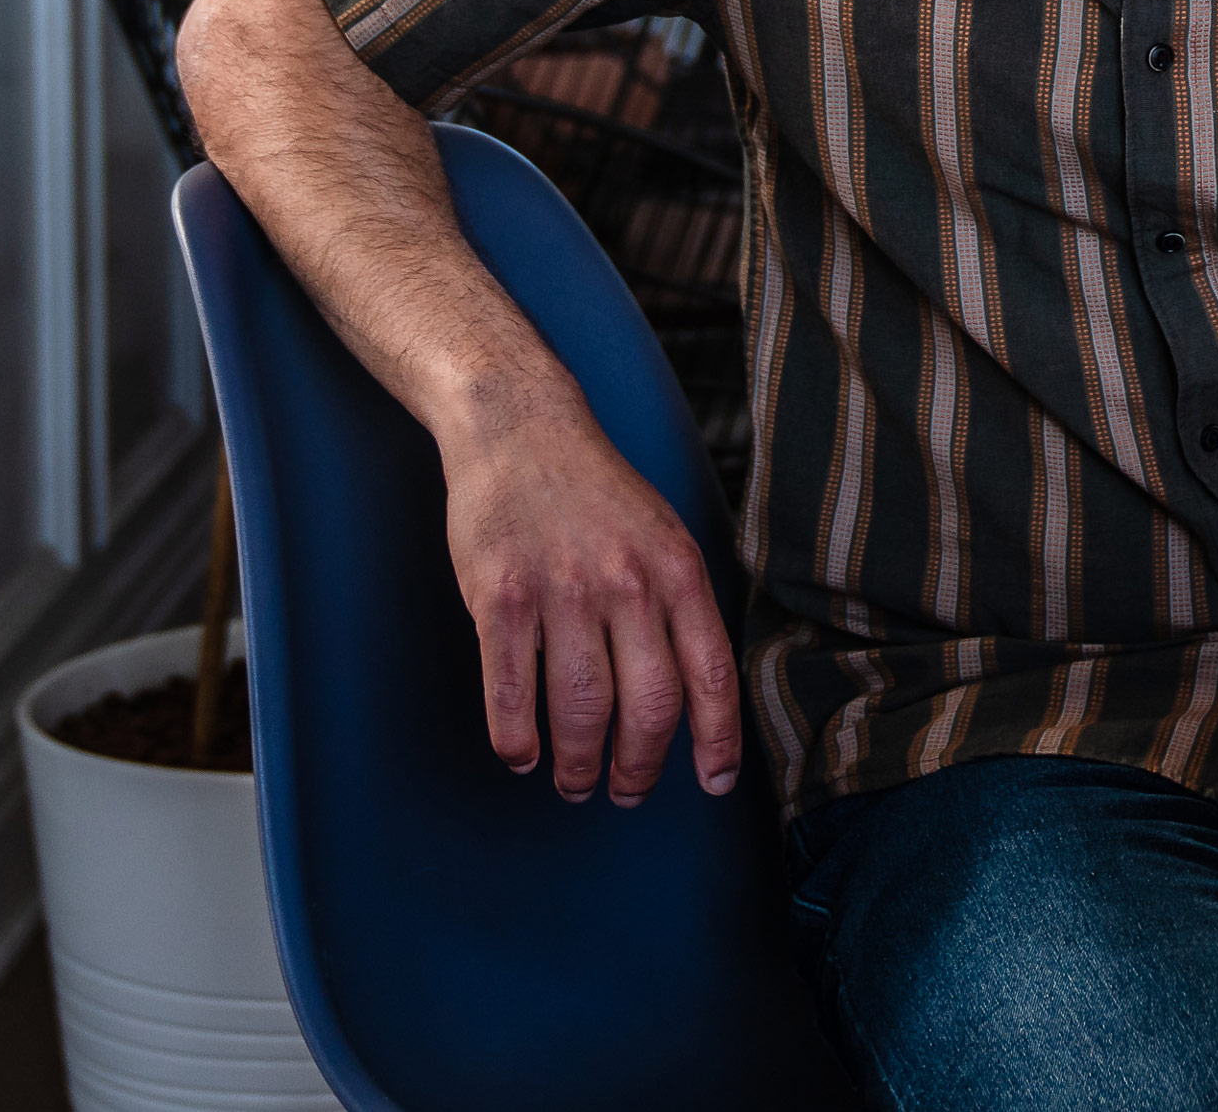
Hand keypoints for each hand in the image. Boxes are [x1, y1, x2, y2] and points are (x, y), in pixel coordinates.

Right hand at [438, 389, 740, 802]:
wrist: (519, 427)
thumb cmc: (595, 492)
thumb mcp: (662, 534)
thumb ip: (680, 605)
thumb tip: (699, 694)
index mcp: (677, 569)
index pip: (711, 674)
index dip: (717, 740)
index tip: (713, 783)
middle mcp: (627, 582)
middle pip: (650, 705)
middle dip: (640, 766)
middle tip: (626, 791)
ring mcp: (562, 589)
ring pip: (582, 709)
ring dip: (580, 764)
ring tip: (576, 782)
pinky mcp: (500, 596)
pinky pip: (511, 691)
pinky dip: (517, 738)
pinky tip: (523, 754)